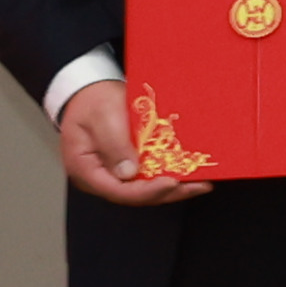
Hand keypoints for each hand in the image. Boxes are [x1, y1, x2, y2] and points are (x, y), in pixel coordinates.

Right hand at [55, 80, 209, 205]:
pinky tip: (188, 172)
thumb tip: (129, 173)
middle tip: (198, 185)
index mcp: (85, 169)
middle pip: (135, 195)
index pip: (118, 191)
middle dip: (168, 192)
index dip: (147, 191)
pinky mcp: (126, 166)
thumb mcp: (102, 117)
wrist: (89, 91)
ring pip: (144, 189)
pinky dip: (167, 175)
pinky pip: (147, 177)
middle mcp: (99, 177)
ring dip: (173, 188)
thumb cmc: (92, 102)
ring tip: (201, 182)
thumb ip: (114, 145)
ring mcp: (113, 173)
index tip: (172, 183)